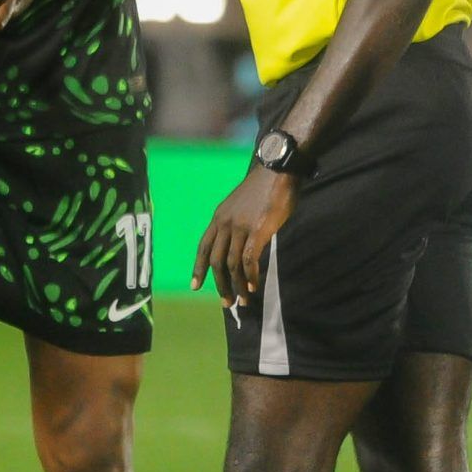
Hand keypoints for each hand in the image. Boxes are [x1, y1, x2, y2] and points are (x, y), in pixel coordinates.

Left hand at [192, 164, 297, 304]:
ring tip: (242, 301)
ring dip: (237, 285)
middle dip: (219, 284)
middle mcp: (225, 223)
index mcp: (219, 217)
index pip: (203, 247)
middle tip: (226, 302)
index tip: (195, 286)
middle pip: (216, 261)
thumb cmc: (264, 187)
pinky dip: (250, 276)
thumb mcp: (240, 205)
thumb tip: (240, 243)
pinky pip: (249, 260)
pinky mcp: (257, 231)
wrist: (277, 170)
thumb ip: (236, 223)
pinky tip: (254, 287)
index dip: (198, 268)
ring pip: (232, 264)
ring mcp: (240, 227)